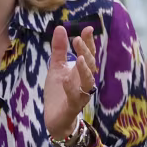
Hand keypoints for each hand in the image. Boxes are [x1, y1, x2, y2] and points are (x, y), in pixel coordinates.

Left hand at [45, 25, 97, 141]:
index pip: (87, 55)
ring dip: (84, 70)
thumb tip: (60, 28)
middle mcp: (84, 82)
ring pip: (88, 82)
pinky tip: (65, 79)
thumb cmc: (59, 91)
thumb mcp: (56, 67)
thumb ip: (59, 50)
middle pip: (89, 66)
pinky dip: (71, 89)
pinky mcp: (72, 106)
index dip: (89, 42)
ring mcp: (80, 94)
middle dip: (85, 52)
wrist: (56, 118)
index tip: (87, 28)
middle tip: (77, 40)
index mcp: (80, 71)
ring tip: (77, 58)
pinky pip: (75, 97)